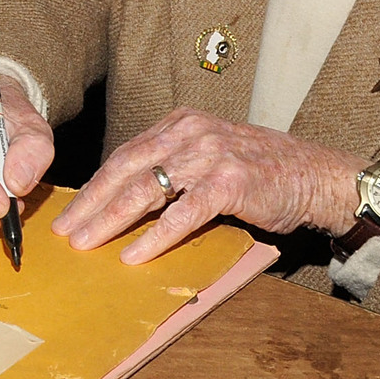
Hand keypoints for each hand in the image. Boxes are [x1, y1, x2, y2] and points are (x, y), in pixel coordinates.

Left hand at [52, 108, 362, 263]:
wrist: (315, 175)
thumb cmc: (260, 171)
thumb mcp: (208, 155)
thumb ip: (172, 168)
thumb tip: (126, 201)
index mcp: (180, 124)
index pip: (125, 155)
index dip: (94, 185)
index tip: (70, 210)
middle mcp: (190, 133)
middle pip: (125, 169)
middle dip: (90, 203)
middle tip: (64, 231)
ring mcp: (209, 156)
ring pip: (146, 189)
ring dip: (110, 219)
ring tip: (86, 243)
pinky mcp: (229, 183)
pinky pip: (183, 213)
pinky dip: (155, 236)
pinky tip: (133, 254)